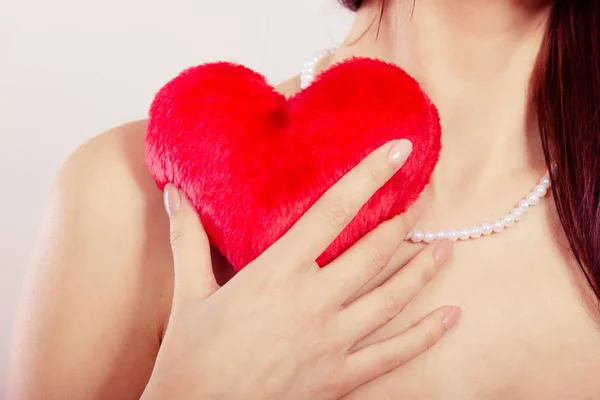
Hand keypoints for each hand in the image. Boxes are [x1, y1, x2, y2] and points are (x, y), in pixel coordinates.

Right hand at [141, 140, 458, 399]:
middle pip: (374, 250)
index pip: (333, 212)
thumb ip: (187, 238)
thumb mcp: (188, 291)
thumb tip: (173, 193)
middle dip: (406, 218)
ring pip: (392, 297)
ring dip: (424, 268)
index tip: (399, 150)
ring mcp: (333, 341)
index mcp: (278, 273)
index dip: (369, 176)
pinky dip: (426, 335)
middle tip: (427, 195)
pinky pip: (394, 355)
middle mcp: (314, 302)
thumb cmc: (191, 355)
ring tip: (448, 246)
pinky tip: (451, 316)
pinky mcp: (341, 377)